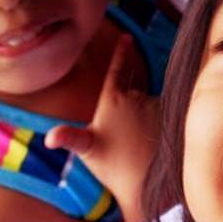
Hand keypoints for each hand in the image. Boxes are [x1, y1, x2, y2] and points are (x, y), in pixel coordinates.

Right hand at [45, 34, 158, 221]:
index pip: (117, 69)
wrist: (145, 183)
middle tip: (128, 136)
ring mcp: (157, 103)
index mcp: (113, 98)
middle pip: (136, 90)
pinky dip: (164, 120)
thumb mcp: (87, 149)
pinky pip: (168, 111)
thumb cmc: (113, 167)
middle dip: (133, 106)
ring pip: (152, 103)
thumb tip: (48, 137)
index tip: (126, 37)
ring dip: (148, 116)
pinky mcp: (174, 115)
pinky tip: (157, 139)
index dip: (121, 52)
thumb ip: (69, 138)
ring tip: (142, 143)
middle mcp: (136, 96)